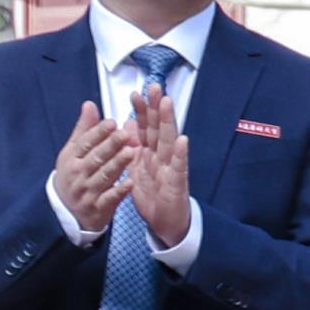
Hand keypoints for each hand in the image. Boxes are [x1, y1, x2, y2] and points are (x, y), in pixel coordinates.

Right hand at [49, 107, 135, 237]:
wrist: (65, 211)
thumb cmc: (74, 175)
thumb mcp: (73, 152)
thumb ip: (84, 130)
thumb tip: (90, 104)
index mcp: (71, 159)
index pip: (85, 143)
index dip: (98, 132)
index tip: (112, 122)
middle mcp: (78, 174)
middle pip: (95, 158)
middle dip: (110, 145)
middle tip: (125, 134)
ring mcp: (87, 192)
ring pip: (103, 176)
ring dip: (116, 165)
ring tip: (130, 152)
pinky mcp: (97, 208)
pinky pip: (109, 199)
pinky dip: (119, 191)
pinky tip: (130, 183)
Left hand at [123, 84, 195, 248]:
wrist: (166, 223)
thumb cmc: (153, 195)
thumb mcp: (137, 168)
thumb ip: (133, 146)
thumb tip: (126, 124)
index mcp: (150, 153)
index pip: (145, 127)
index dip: (141, 111)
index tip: (135, 93)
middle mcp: (162, 156)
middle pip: (159, 128)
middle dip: (156, 107)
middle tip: (154, 86)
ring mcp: (171, 167)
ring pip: (169, 141)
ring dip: (169, 122)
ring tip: (167, 103)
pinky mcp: (177, 183)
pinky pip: (179, 167)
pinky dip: (181, 154)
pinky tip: (182, 140)